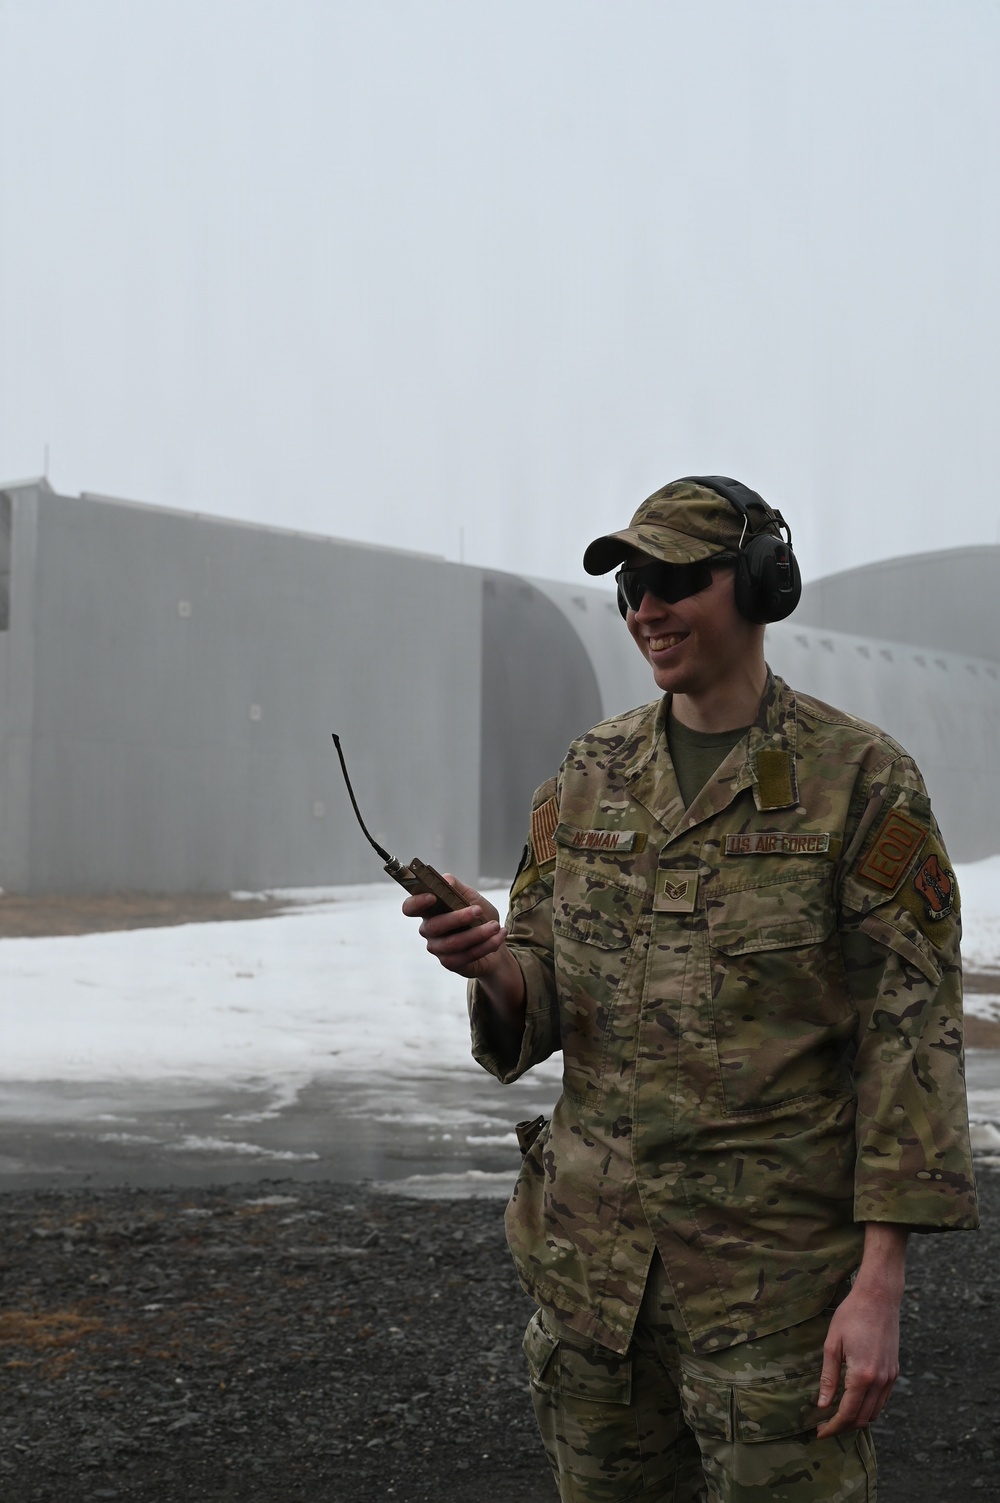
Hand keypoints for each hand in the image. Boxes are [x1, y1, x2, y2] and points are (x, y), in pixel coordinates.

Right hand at [402, 874, 508, 980]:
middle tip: (478, 911)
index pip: (410, 907)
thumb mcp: (470, 896)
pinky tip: (498, 936)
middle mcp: (429, 930)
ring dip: (478, 933)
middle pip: (434, 926)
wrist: (494, 938)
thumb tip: (445, 880)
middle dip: (458, 918)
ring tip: (495, 926)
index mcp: (429, 911)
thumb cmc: (478, 916)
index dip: (417, 902)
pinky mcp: (450, 963)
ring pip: (453, 943)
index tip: (432, 897)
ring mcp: (438, 948)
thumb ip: (456, 886)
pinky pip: (466, 955)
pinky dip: (486, 945)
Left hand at [816, 1225, 906, 1437]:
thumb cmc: (851, 1315)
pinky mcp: (895, 1371)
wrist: (879, 1297)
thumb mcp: (832, 1344)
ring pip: (875, 1412)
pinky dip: (869, 1408)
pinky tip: (855, 1402)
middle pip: (862, 1418)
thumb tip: (822, 1405)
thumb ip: (828, 1377)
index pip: (847, 1413)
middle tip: (825, 1426)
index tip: (819, 1432)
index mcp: (862, 1375)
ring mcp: (890, 1377)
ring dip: (857, 1419)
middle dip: (843, 1426)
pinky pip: (883, 1400)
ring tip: (838, 1416)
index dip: (832, 1426)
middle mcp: (880, 1381)